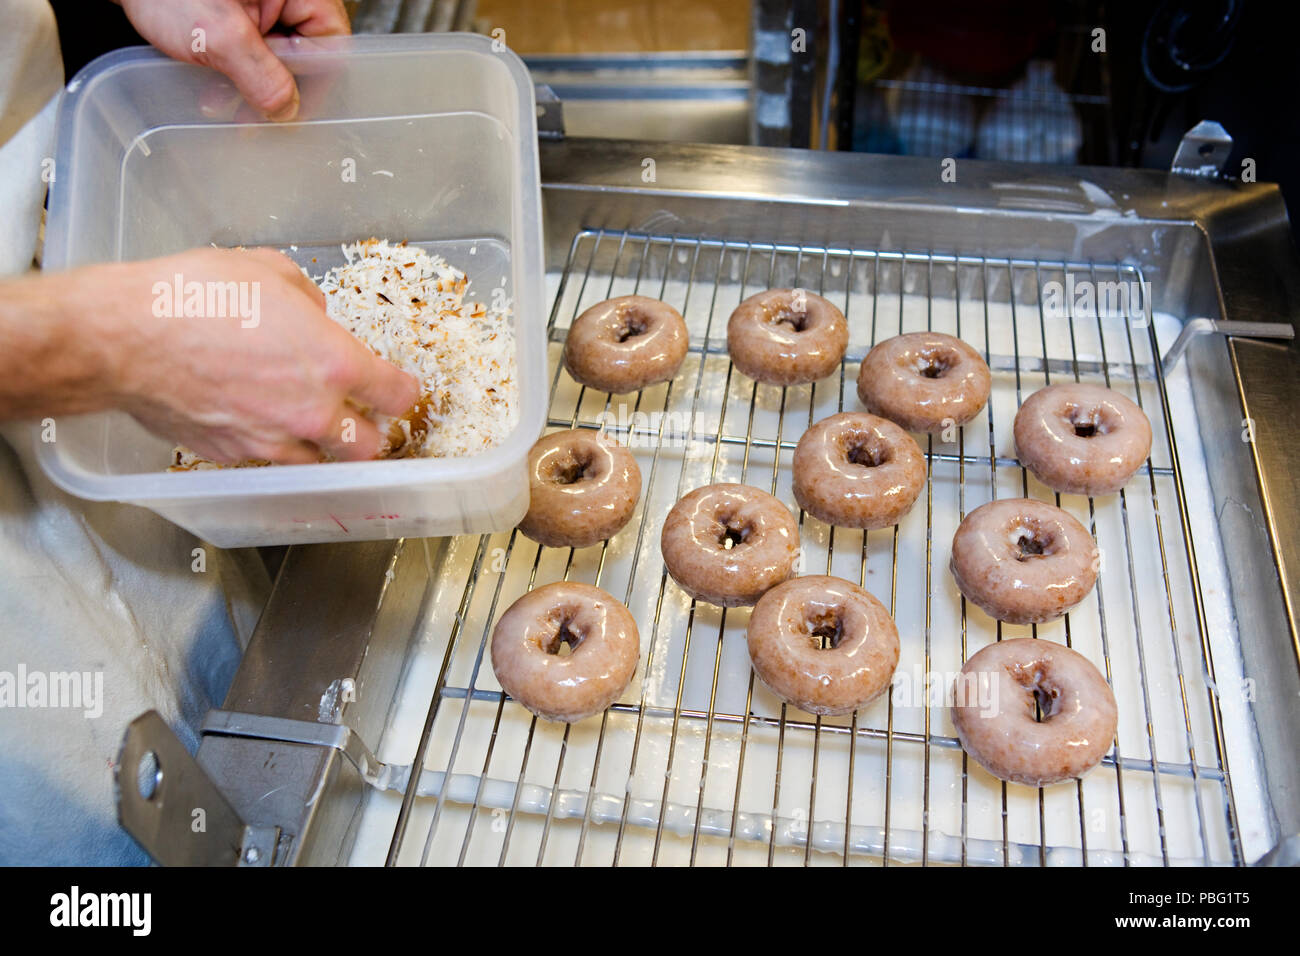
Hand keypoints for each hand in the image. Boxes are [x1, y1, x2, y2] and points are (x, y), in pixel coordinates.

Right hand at [77, 248, 418, 463]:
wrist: (124, 338)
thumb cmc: (193, 296)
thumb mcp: (266, 270)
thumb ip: (305, 296)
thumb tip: (313, 311)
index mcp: (333, 362)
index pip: (395, 394)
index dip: (403, 392)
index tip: (399, 389)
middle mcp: (311, 410)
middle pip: (368, 447)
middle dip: (370, 434)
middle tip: (360, 416)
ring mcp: (271, 439)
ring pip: (320, 462)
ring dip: (323, 446)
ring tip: (309, 424)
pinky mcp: (232, 453)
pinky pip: (269, 459)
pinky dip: (273, 446)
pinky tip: (258, 421)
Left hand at [117, 0, 349, 120]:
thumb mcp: (219, 34)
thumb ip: (260, 75)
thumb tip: (287, 111)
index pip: (331, 43)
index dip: (313, 83)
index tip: (286, 113)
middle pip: (304, 52)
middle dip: (274, 89)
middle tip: (250, 117)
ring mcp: (261, 6)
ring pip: (276, 56)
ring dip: (250, 87)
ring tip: (219, 102)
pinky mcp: (237, 14)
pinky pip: (251, 52)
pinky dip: (235, 73)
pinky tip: (212, 88)